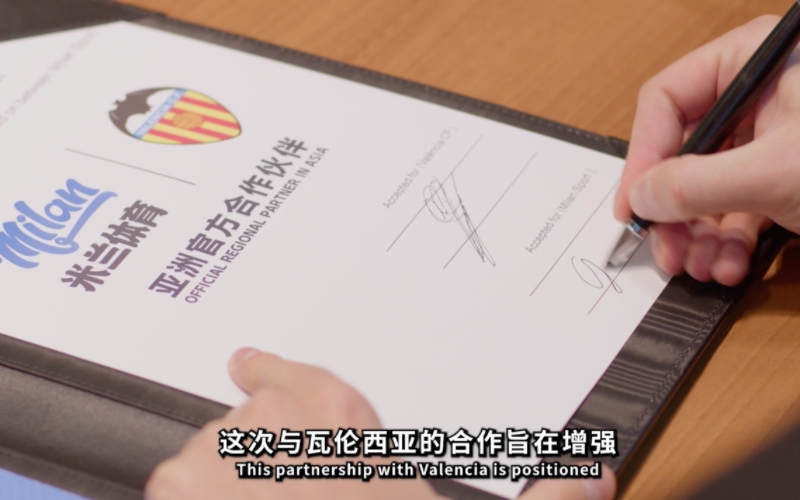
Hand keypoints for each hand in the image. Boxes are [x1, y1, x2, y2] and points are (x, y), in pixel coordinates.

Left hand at [145, 348, 615, 499]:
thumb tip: (595, 478)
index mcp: (342, 427)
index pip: (305, 375)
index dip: (275, 368)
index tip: (252, 361)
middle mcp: (274, 429)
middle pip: (261, 420)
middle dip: (273, 454)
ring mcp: (213, 461)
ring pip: (215, 450)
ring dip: (233, 479)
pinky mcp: (172, 494)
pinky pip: (180, 483)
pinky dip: (198, 499)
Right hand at [614, 15, 799, 285]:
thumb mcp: (778, 170)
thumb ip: (698, 183)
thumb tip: (641, 197)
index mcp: (757, 62)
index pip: (669, 99)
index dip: (644, 155)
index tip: (633, 205)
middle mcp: (761, 97)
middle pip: (685, 149)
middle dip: (675, 209)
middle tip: (665, 250)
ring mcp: (774, 139)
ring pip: (708, 185)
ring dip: (698, 233)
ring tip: (700, 267)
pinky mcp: (785, 175)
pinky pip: (738, 205)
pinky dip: (728, 239)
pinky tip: (728, 264)